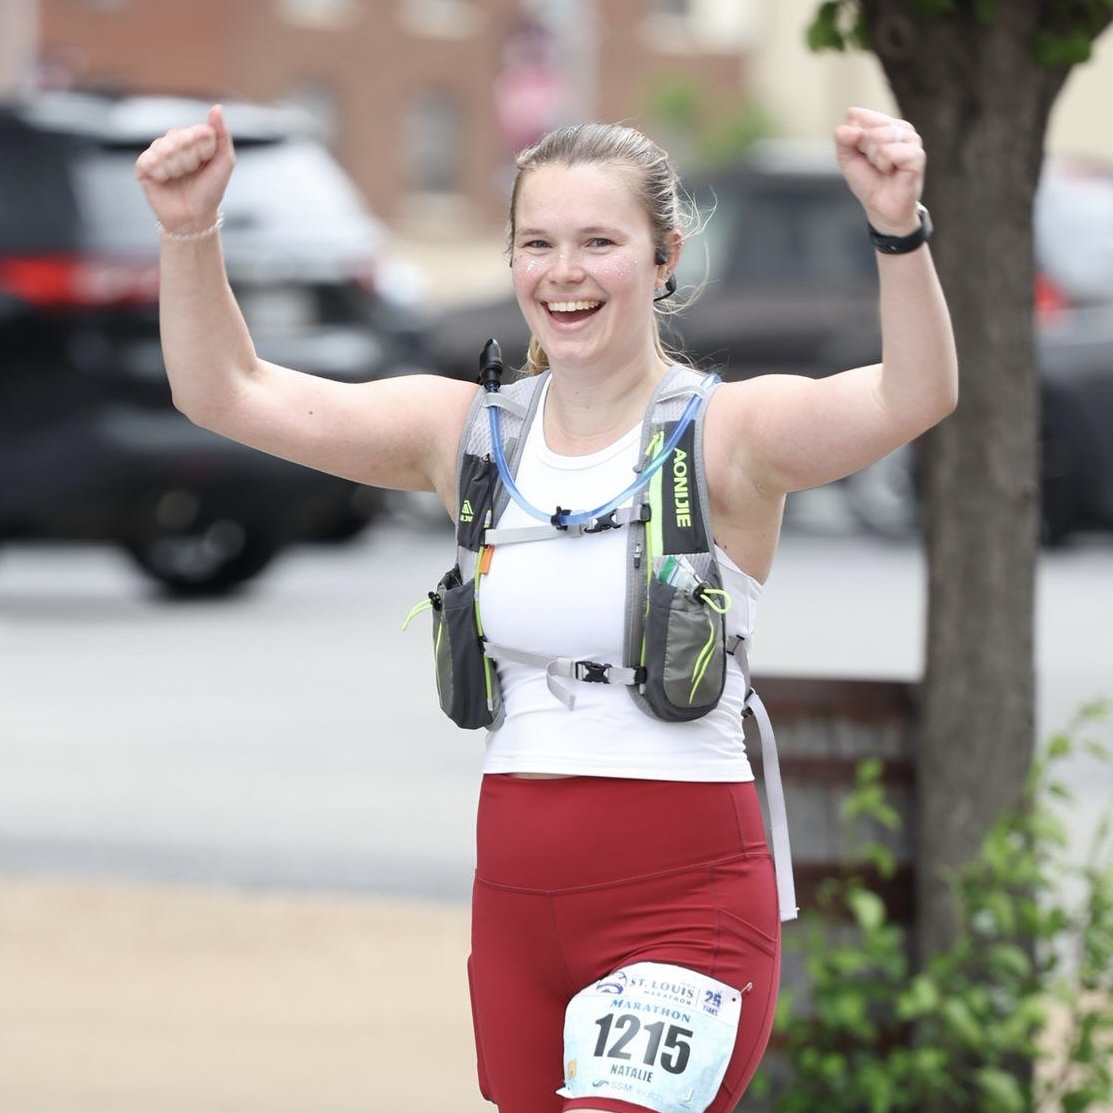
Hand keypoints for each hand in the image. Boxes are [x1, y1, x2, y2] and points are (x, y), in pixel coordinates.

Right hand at [135, 104, 233, 235]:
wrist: (194, 218)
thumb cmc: (210, 191)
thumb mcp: (224, 163)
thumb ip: (222, 136)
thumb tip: (217, 107)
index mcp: (193, 139)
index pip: (196, 131)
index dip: (203, 150)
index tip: (205, 163)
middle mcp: (173, 143)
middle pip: (179, 137)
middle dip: (190, 159)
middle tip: (193, 173)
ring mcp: (157, 154)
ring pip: (163, 148)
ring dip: (176, 167)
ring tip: (180, 178)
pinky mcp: (143, 167)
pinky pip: (148, 160)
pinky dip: (160, 172)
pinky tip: (165, 180)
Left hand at [834, 106, 924, 235]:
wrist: (881, 208)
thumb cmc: (868, 181)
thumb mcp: (848, 159)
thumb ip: (843, 139)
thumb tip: (848, 124)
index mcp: (885, 123)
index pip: (857, 116)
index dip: (852, 140)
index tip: (861, 154)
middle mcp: (901, 128)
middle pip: (867, 128)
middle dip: (864, 150)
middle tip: (874, 165)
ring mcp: (912, 140)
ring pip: (879, 137)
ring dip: (874, 158)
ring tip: (884, 169)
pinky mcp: (917, 155)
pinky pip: (889, 151)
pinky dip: (884, 164)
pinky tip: (892, 172)